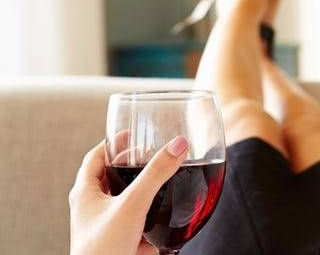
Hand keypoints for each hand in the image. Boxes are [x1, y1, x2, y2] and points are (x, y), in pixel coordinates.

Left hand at [69, 137, 188, 254]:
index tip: (130, 133)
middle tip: (151, 155)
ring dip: (143, 192)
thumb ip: (156, 173)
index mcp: (85, 192)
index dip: (112, 143)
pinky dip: (150, 220)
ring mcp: (105, 226)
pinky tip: (163, 220)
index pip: (95, 156)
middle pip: (110, 177)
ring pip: (125, 201)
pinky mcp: (119, 242)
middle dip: (131, 166)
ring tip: (160, 181)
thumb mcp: (133, 203)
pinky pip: (136, 225)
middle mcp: (92, 208)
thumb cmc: (103, 248)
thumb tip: (177, 145)